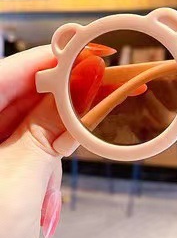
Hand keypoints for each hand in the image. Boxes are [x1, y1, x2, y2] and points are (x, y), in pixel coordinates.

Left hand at [0, 45, 106, 237]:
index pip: (9, 72)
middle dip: (66, 97)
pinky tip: (51, 185)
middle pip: (24, 95)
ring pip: (32, 121)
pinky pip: (30, 146)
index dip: (54, 57)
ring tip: (67, 160)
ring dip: (58, 137)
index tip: (93, 53)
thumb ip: (52, 126)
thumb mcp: (20, 180)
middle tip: (105, 88)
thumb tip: (84, 80)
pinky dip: (48, 160)